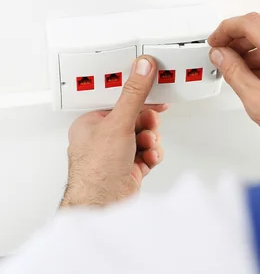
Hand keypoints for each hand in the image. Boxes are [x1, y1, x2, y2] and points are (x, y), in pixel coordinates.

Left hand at [61, 56, 166, 207]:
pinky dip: (152, 155)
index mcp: (91, 123)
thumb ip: (134, 94)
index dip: (137, 94)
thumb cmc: (96, 170)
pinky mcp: (129, 168)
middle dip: (147, 123)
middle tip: (151, 122)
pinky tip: (148, 159)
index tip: (153, 86)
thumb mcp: (118, 123)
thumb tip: (142, 68)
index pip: (118, 100)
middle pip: (135, 118)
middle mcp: (102, 138)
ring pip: (145, 136)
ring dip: (151, 140)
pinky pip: (148, 153)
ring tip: (146, 146)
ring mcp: (116, 154)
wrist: (103, 205)